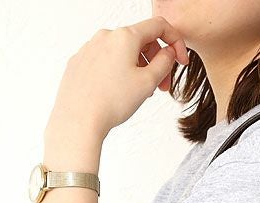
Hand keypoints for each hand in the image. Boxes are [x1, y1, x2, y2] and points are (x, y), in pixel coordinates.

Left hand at [45, 16, 189, 141]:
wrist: (78, 119)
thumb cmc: (111, 102)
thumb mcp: (148, 82)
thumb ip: (164, 63)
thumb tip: (168, 52)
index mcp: (125, 36)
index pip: (159, 26)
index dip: (176, 42)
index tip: (181, 61)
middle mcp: (105, 36)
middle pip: (141, 40)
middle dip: (156, 61)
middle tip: (162, 86)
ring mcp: (90, 48)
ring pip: (123, 52)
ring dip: (138, 68)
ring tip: (141, 93)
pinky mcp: (80, 62)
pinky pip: (107, 61)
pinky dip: (119, 72)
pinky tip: (120, 93)